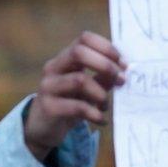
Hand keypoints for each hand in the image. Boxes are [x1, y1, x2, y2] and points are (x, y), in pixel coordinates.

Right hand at [24, 31, 126, 159]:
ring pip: (79, 80)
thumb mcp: (89, 89)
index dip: (106, 47)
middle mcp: (54, 68)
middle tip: (121, 80)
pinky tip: (101, 120)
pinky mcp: (49, 107)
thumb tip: (123, 70)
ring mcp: (48, 86)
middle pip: (79, 52)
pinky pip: (77, 107)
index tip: (123, 64)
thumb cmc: (70, 104)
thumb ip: (103, 78)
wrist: (44, 128)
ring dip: (101, 93)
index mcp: (65, 58)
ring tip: (105, 106)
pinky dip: (95, 114)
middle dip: (105, 65)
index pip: (84, 38)